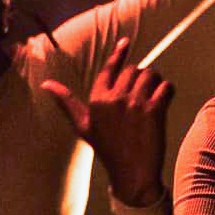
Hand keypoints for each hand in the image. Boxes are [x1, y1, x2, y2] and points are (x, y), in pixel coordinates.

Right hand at [42, 37, 174, 206]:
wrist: (132, 173)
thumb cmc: (107, 149)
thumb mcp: (83, 125)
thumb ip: (67, 102)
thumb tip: (46, 84)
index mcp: (97, 99)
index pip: (110, 68)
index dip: (119, 53)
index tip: (126, 41)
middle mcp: (115, 98)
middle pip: (134, 69)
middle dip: (140, 77)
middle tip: (142, 92)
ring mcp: (135, 104)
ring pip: (151, 74)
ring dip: (155, 81)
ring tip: (153, 95)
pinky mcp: (154, 111)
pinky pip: (166, 87)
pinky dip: (168, 90)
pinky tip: (164, 100)